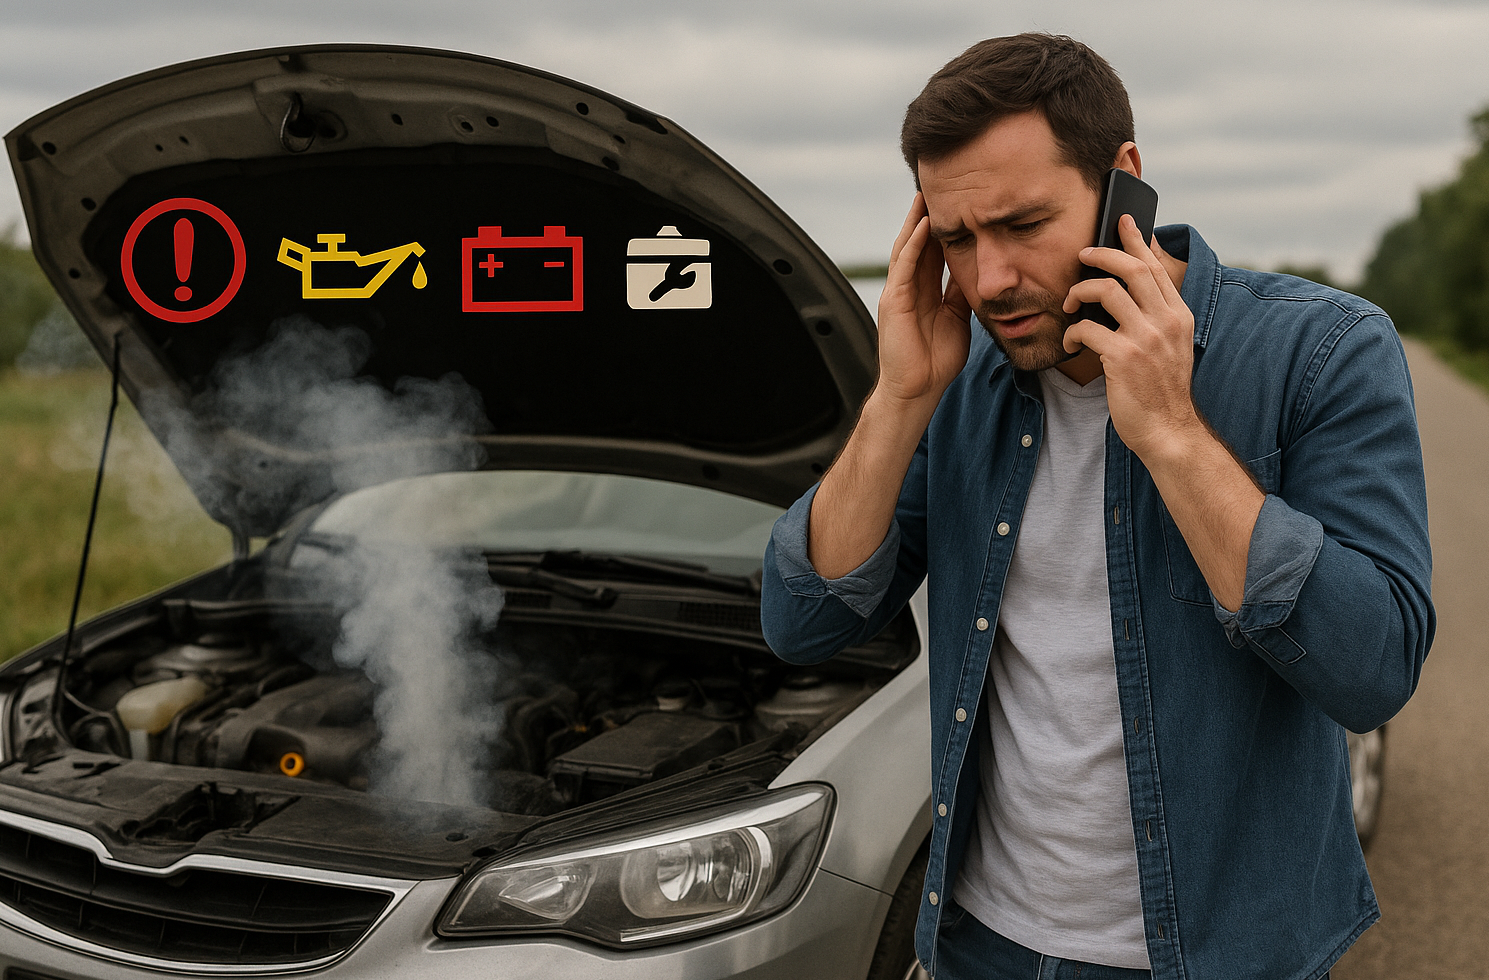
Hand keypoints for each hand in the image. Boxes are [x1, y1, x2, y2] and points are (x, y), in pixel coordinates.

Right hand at [875, 193, 973, 407]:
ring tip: (926, 194)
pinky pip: (904, 265)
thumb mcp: (958, 319)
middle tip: (939, 188)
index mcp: (924, 292)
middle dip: (927, 216)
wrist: (918, 389)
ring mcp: (899, 293)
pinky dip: (913, 243)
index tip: (957, 205)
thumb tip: (977, 273)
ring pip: (908, 247)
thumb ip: (961, 295)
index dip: (944, 228)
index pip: (933, 252)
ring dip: (916, 220)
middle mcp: (909, 288)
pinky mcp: (894, 301)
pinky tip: (923, 224)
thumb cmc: (936, 361)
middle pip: (919, 243)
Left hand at [1061, 214, 1202, 461]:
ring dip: (1080, 292)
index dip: (1137, 241)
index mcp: (1178, 315)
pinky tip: (1071, 343)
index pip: (1155, 267)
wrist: (1169, 431)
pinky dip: (1073, 333)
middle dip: (1102, 254)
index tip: (1122, 221)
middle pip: (1131, 268)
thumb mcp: (1169, 347)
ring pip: (1107, 291)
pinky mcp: (1123, 357)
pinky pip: (1087, 329)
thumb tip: (1130, 293)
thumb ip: (1156, 318)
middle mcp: (1166, 321)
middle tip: (1081, 255)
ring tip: (1069, 304)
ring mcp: (1146, 338)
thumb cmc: (1161, 391)